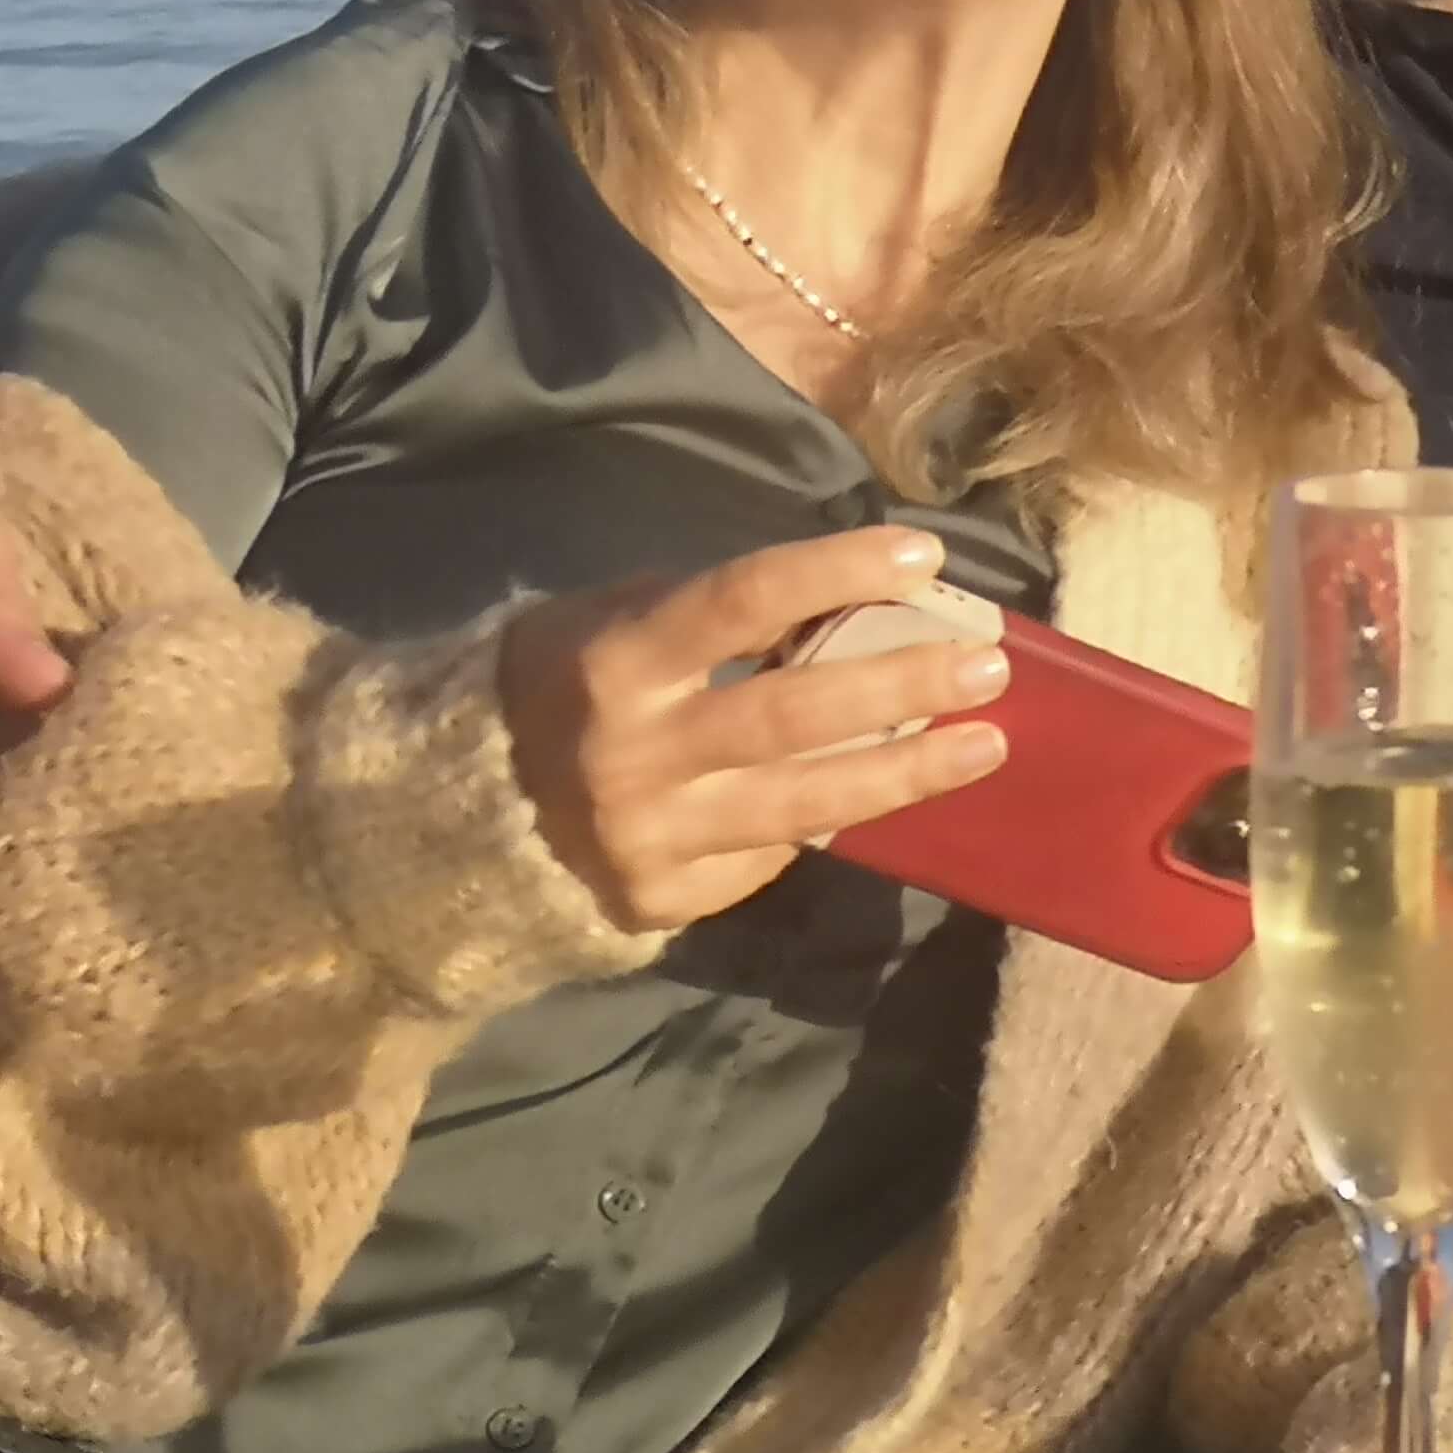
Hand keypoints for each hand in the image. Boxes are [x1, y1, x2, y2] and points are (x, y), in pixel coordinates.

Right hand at [495, 528, 1010, 930]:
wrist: (463, 816)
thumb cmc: (563, 684)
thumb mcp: (615, 621)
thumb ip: (714, 615)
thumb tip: (847, 604)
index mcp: (617, 661)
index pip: (742, 602)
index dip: (837, 572)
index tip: (924, 555)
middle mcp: (633, 753)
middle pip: (791, 714)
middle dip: (901, 685)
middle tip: (989, 665)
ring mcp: (650, 835)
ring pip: (804, 805)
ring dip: (907, 773)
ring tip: (988, 744)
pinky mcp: (664, 898)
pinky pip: (770, 857)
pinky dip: (828, 822)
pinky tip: (880, 793)